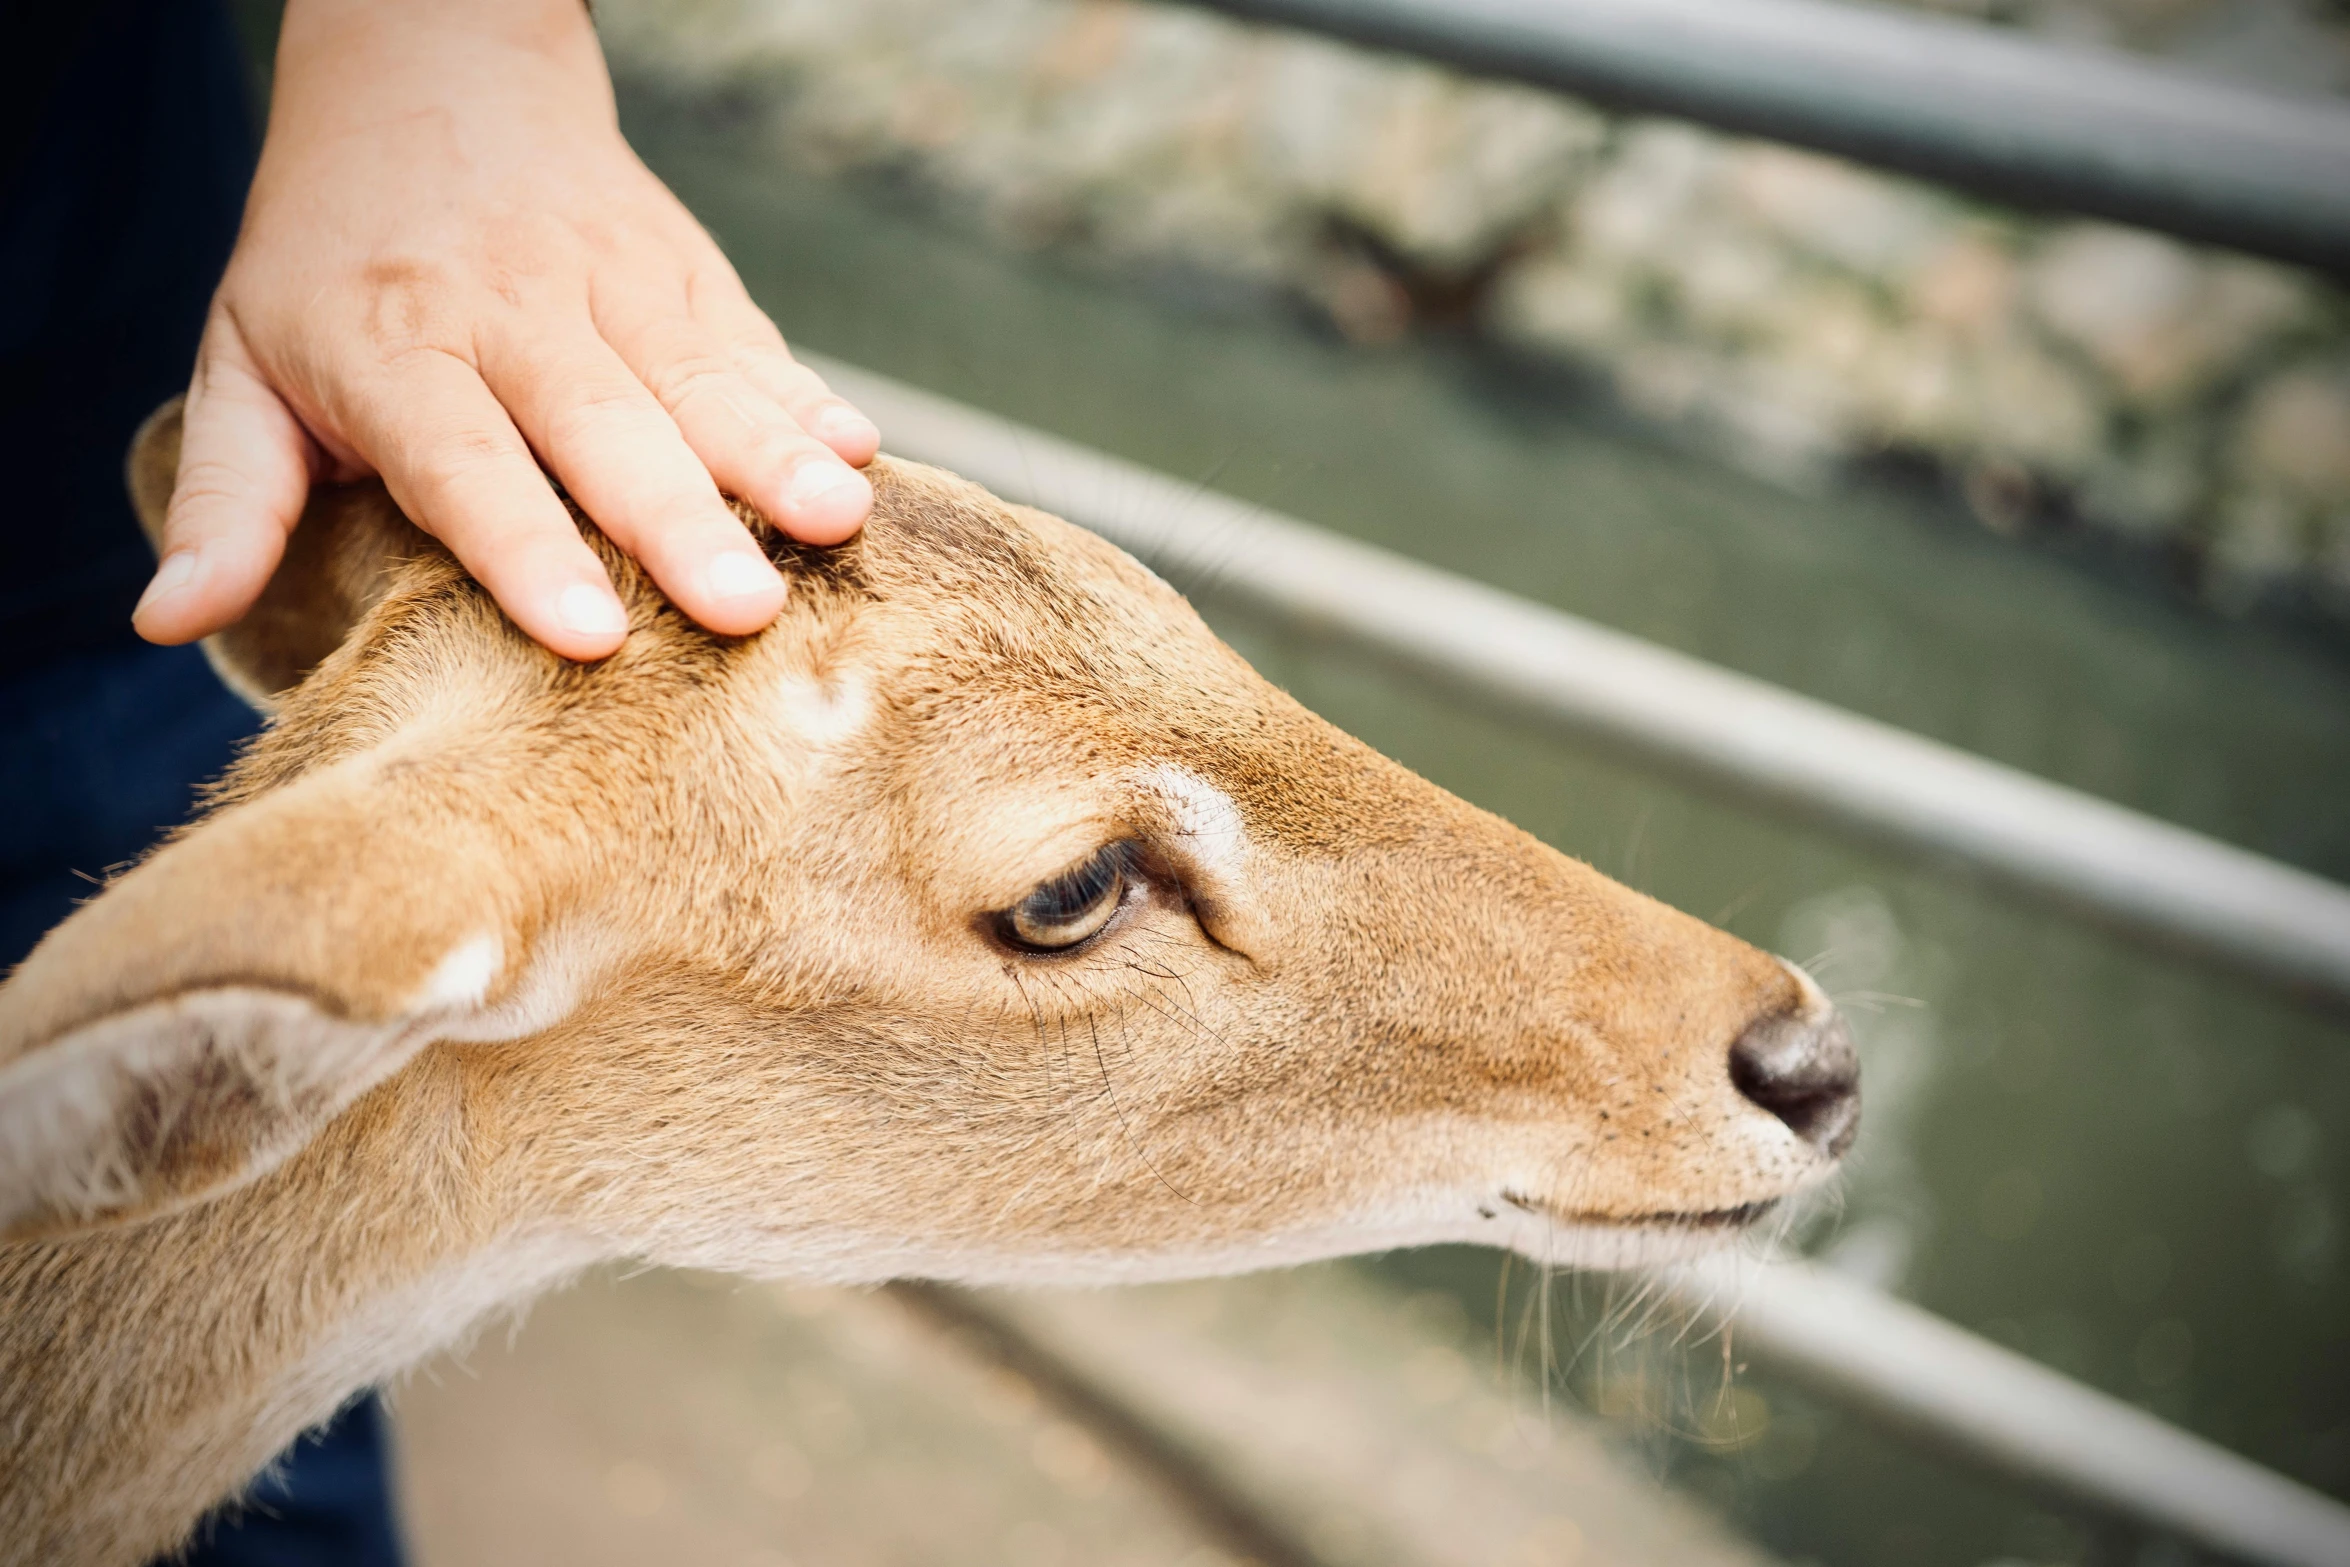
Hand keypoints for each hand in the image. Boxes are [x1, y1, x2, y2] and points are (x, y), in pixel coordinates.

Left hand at [134, 0, 876, 660]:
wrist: (430, 67)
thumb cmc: (330, 256)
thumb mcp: (243, 361)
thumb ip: (230, 498)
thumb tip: (171, 622)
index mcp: (393, 349)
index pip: (464, 461)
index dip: (525, 548)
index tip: (587, 636)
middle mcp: (508, 313)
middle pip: (604, 429)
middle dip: (680, 522)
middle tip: (745, 612)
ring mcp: (608, 284)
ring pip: (699, 379)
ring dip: (774, 454)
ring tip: (837, 520)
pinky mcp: (682, 271)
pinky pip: (751, 340)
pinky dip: (807, 395)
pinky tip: (858, 451)